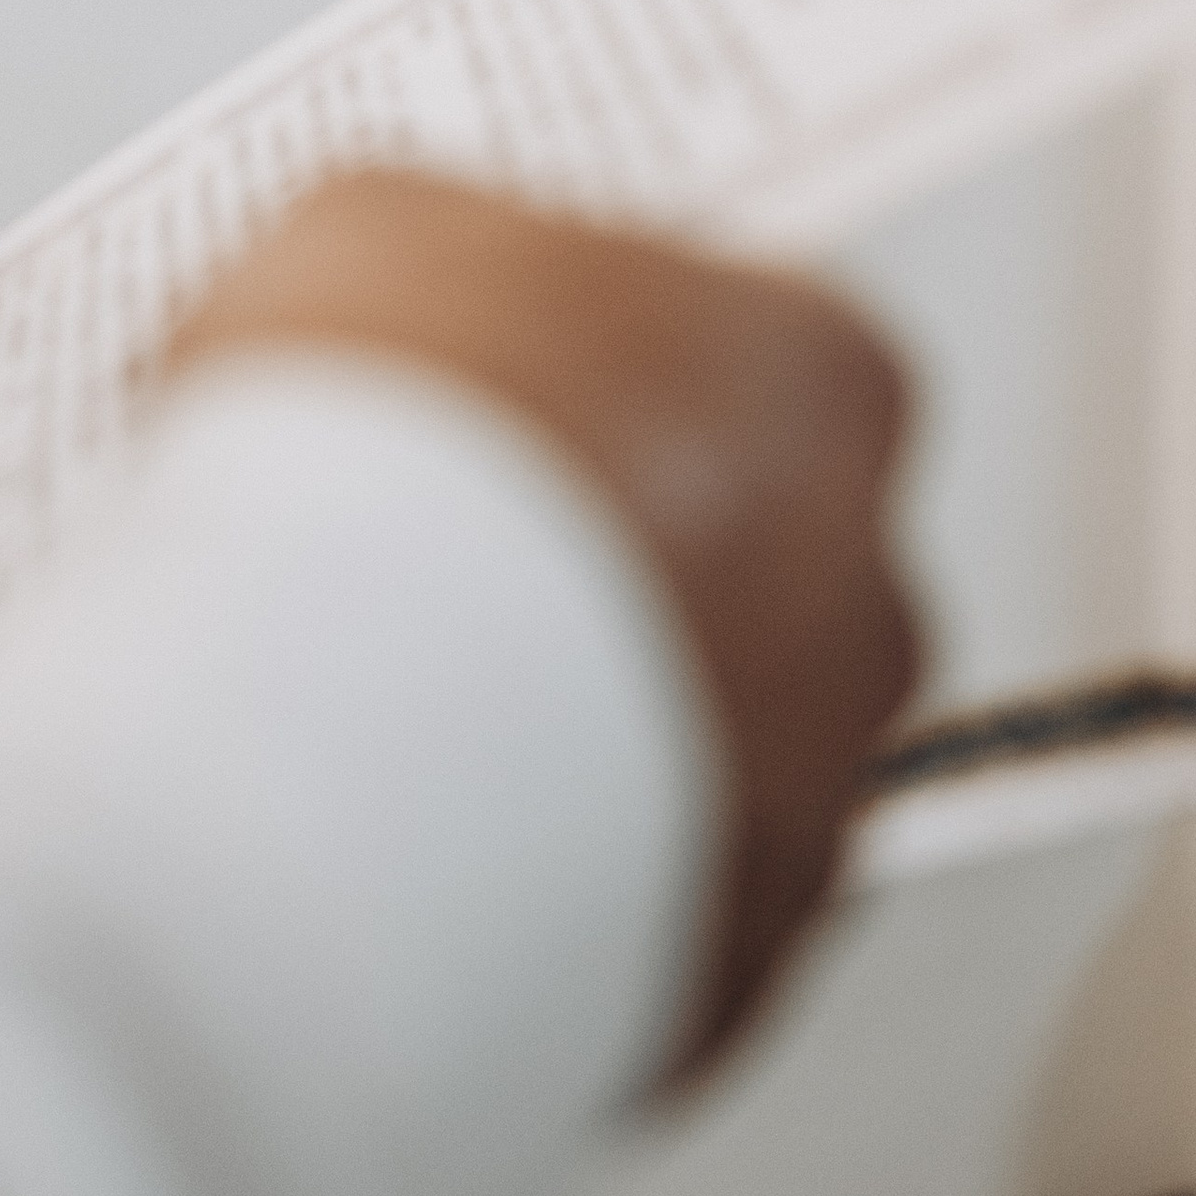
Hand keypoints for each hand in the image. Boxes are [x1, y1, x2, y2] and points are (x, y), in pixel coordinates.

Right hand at [166, 168, 918, 1079]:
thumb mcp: (356, 224)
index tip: (482, 382)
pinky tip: (385, 827)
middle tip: (418, 545)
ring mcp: (808, 799)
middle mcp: (866, 595)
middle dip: (598, 556)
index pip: (736, 350)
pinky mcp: (719, 971)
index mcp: (822, 376)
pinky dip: (525, 877)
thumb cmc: (380, 460)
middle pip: (739, 556)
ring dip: (566, 725)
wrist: (329, 728)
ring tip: (372, 705)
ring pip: (691, 746)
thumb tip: (406, 283)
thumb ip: (433, 248)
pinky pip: (625, 904)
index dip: (580, 364)